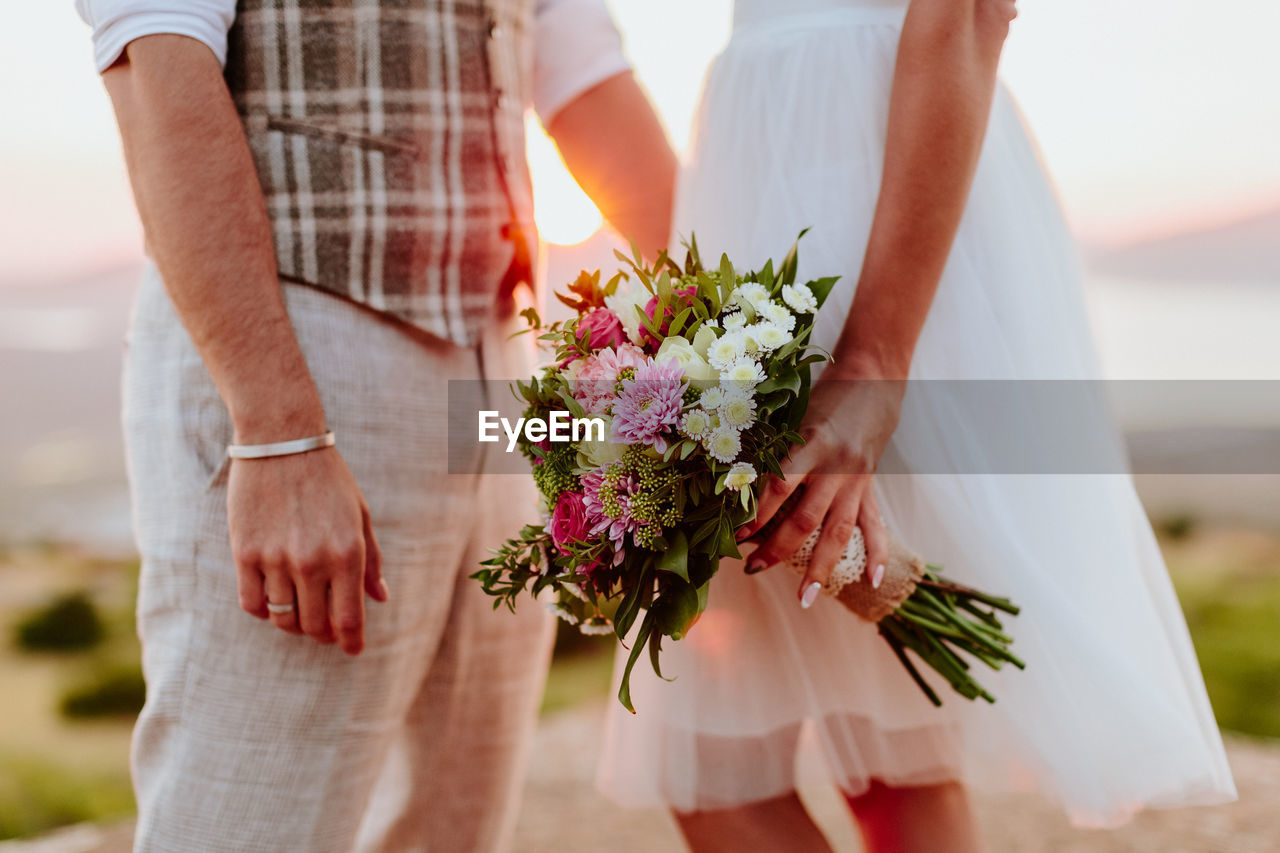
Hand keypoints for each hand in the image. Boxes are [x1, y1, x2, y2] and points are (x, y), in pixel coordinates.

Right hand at [227, 446, 386, 654]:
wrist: (281, 441)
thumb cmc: (328, 478)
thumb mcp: (360, 515)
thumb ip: (371, 560)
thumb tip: (380, 598)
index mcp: (348, 553)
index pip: (349, 618)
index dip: (351, 641)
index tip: (353, 650)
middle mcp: (312, 562)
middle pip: (315, 625)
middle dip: (323, 634)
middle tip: (325, 630)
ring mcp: (276, 560)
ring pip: (283, 619)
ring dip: (294, 624)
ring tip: (300, 614)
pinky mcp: (245, 553)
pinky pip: (252, 604)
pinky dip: (263, 612)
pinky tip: (272, 601)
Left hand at [738, 363, 904, 605]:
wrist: (873, 375)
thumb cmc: (821, 392)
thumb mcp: (793, 417)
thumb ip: (773, 450)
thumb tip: (738, 488)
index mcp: (812, 443)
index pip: (780, 487)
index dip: (757, 515)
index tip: (735, 537)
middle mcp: (837, 465)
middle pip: (806, 518)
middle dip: (777, 548)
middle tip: (752, 569)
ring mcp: (857, 479)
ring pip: (839, 532)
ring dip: (820, 567)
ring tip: (805, 598)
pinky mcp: (870, 485)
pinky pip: (874, 525)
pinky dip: (876, 554)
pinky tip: (872, 581)